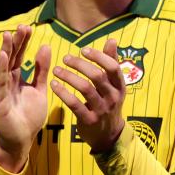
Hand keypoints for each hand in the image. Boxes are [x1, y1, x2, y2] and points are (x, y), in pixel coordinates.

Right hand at [0, 24, 50, 171]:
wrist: (22, 140)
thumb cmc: (28, 116)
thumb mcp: (39, 89)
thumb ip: (41, 70)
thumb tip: (45, 47)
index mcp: (15, 78)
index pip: (19, 56)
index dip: (23, 42)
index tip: (29, 28)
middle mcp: (6, 82)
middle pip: (10, 58)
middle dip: (14, 42)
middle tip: (21, 27)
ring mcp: (0, 91)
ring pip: (2, 68)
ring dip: (5, 52)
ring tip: (8, 37)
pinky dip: (0, 71)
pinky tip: (3, 58)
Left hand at [50, 38, 125, 152]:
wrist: (108, 135)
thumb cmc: (108, 103)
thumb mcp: (114, 85)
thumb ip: (111, 63)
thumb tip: (112, 40)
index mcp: (120, 86)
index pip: (113, 67)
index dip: (98, 56)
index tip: (83, 50)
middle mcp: (113, 97)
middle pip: (97, 76)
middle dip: (79, 64)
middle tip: (65, 58)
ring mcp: (102, 110)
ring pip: (85, 88)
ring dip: (68, 77)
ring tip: (56, 70)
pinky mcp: (89, 120)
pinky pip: (74, 104)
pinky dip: (63, 93)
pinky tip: (54, 85)